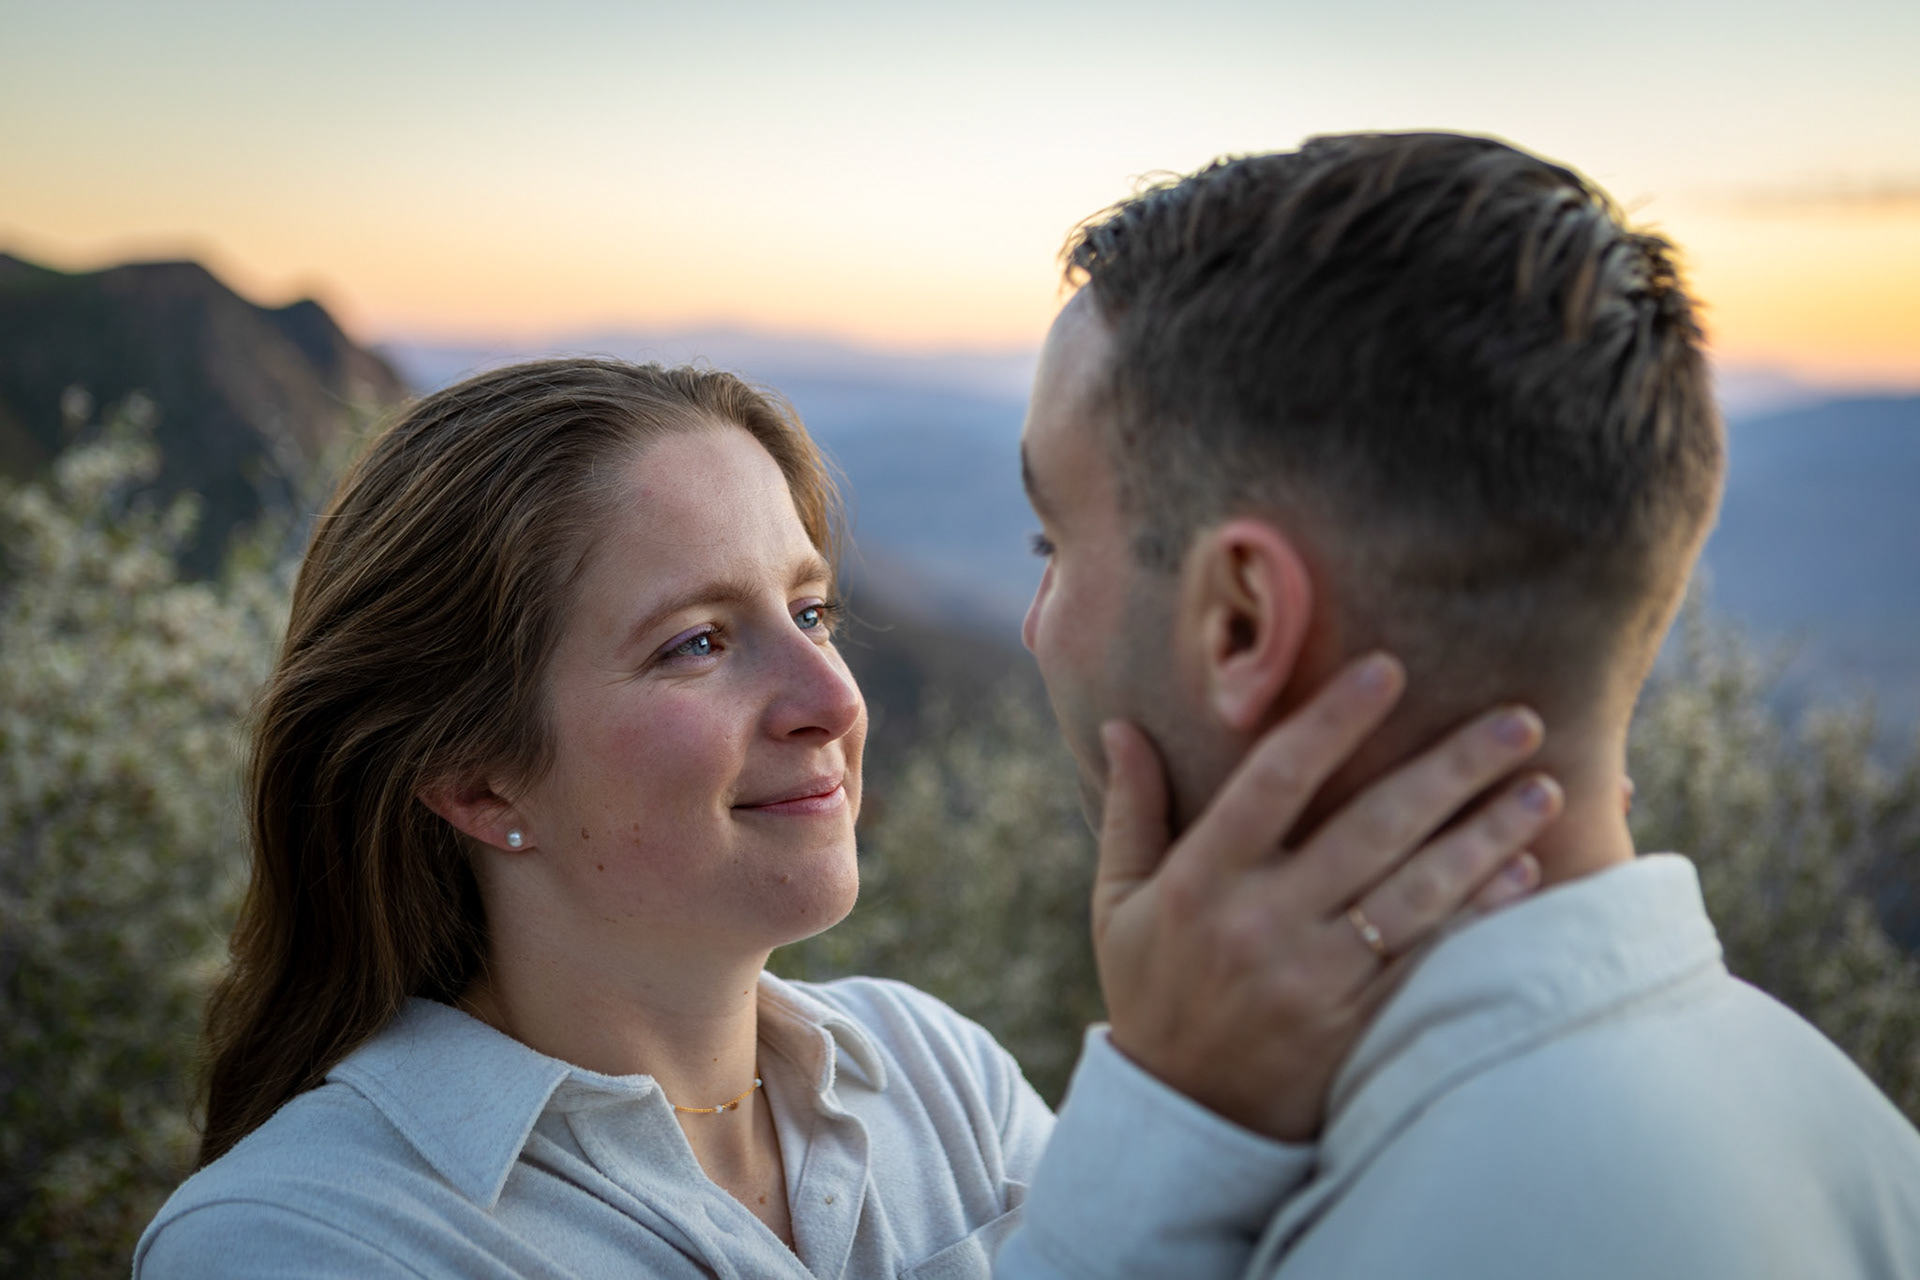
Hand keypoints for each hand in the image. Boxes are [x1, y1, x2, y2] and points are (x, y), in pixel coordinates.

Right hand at [1093, 652, 1561, 1142]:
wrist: (1185, 1117)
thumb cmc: (1154, 989)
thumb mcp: (1120, 903)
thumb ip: (1132, 812)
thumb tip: (1120, 726)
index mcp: (1200, 882)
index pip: (1273, 782)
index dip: (1332, 722)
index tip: (1388, 669)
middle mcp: (1261, 924)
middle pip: (1369, 829)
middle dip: (1450, 768)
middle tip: (1518, 719)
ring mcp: (1314, 980)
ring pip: (1416, 893)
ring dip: (1488, 836)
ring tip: (1545, 787)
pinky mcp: (1356, 1027)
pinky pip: (1430, 959)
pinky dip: (1482, 915)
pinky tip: (1526, 872)